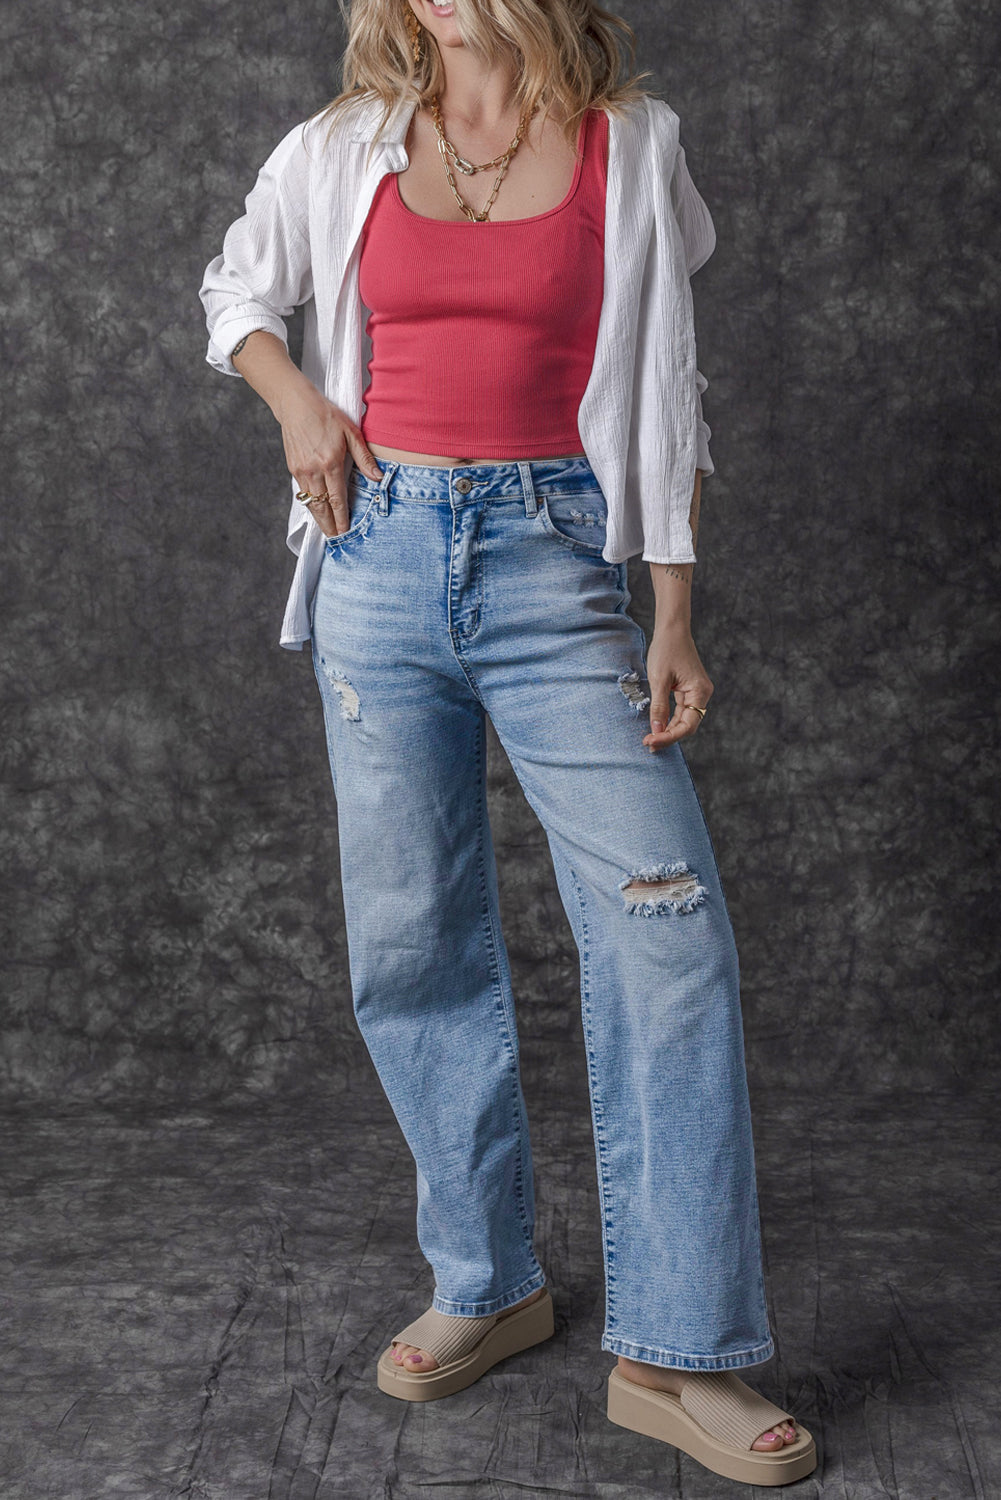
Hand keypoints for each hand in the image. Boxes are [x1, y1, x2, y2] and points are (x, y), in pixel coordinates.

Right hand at [277, 385, 383, 536]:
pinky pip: (303, 492)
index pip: (337, 499)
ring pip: (310, 502)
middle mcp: (314, 470)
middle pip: (321, 507)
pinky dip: (310, 504)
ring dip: (319, 519)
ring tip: (327, 531)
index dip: (342, 518)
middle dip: (329, 526)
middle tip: (336, 540)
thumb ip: (364, 456)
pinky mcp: (293, 467)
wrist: (295, 404)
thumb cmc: (326, 414)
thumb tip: (378, 477)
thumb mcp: (351, 431)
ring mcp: (301, 470)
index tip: (345, 532)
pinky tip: (317, 510)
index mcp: (330, 462)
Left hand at [641, 622, 713, 751]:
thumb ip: (659, 707)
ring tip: (650, 739)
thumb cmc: (666, 650)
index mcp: (700, 692)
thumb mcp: (658, 680)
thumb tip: (656, 731)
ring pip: (684, 720)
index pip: (687, 725)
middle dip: (668, 736)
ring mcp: (697, 692)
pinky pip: (681, 711)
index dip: (669, 737)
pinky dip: (669, 720)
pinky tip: (657, 727)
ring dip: (668, 730)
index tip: (651, 741)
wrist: (672, 629)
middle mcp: (702, 694)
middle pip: (687, 725)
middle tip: (648, 745)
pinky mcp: (689, 690)